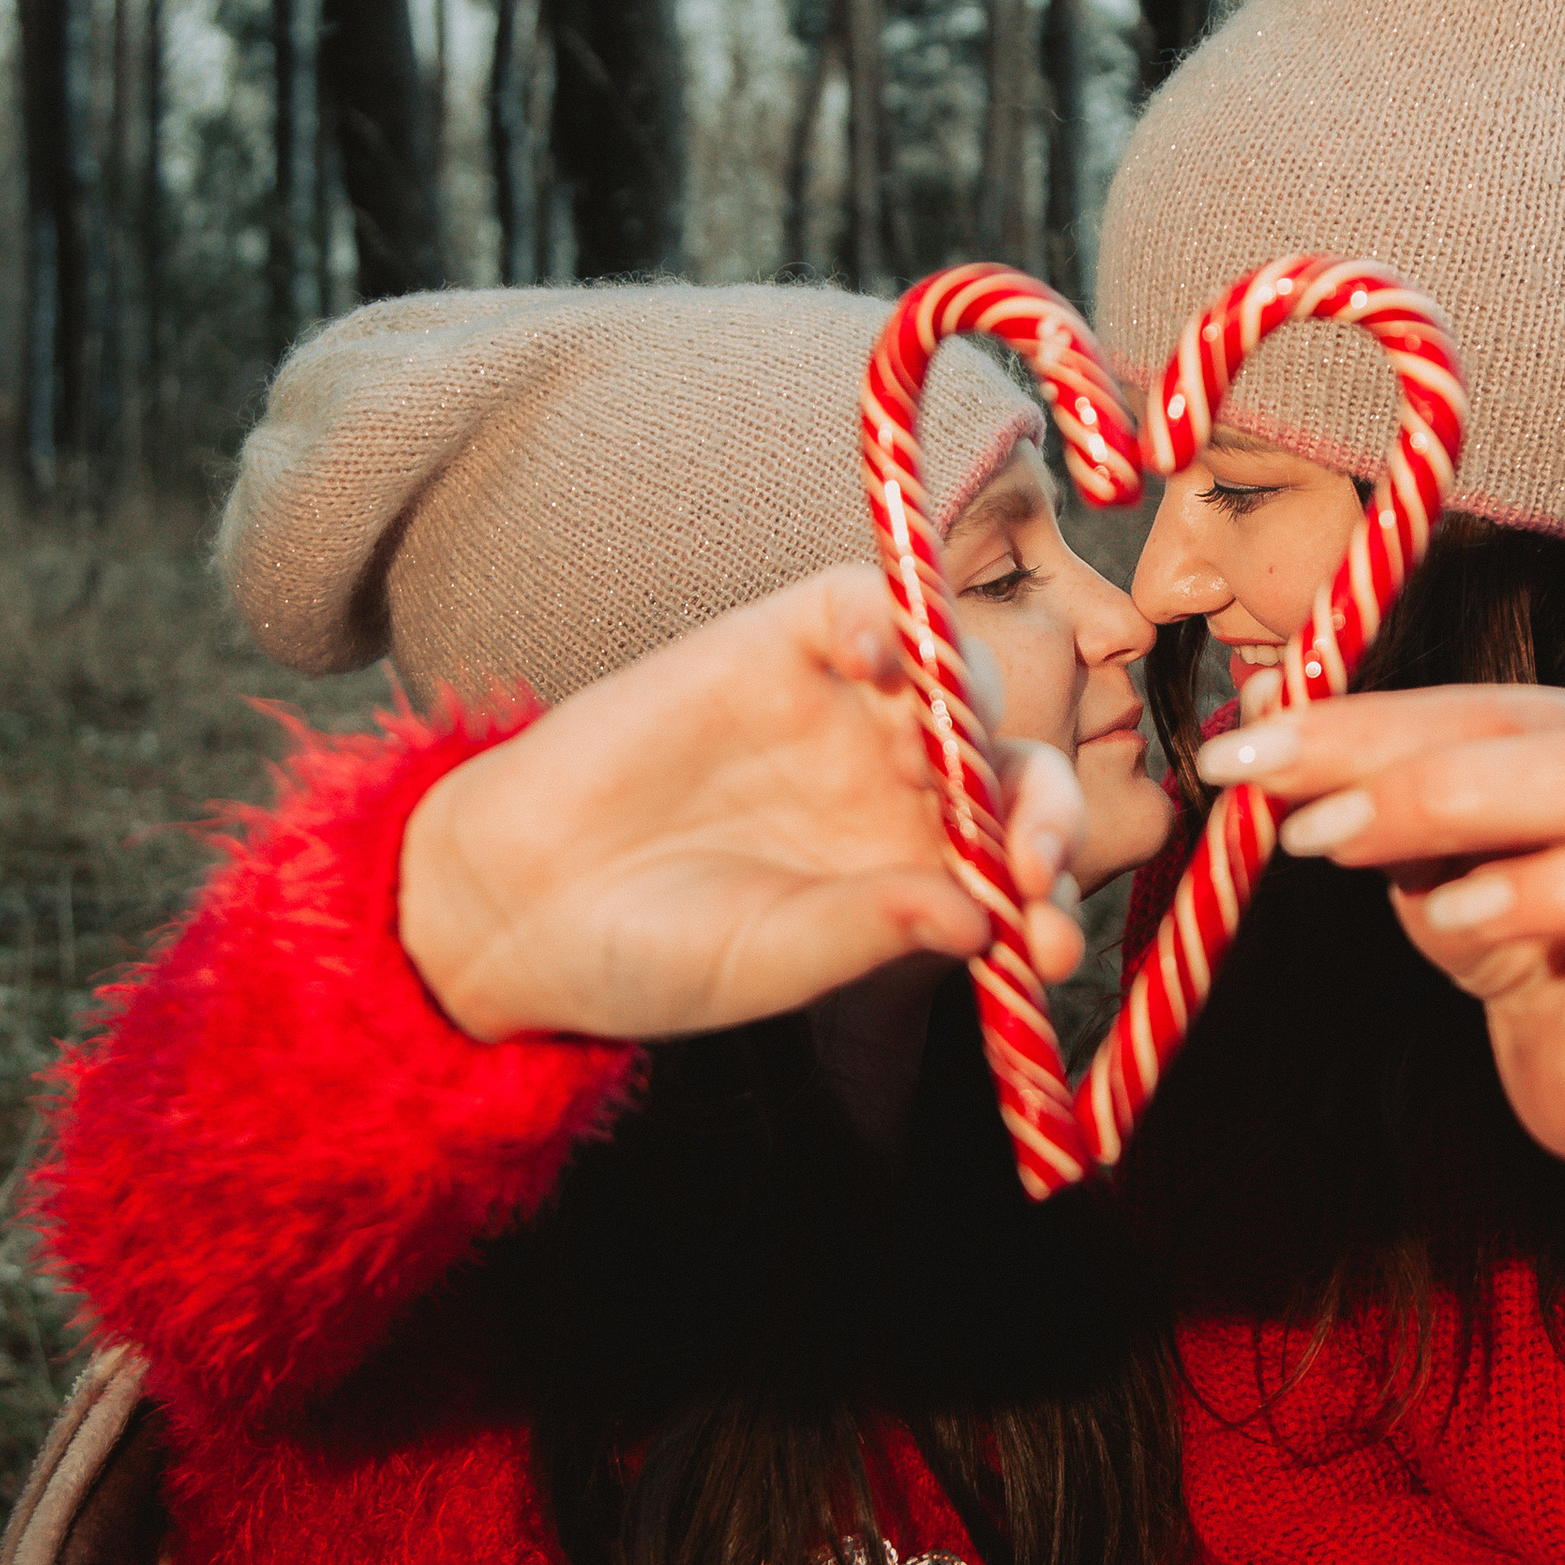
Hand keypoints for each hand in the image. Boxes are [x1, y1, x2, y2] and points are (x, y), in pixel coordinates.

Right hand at [400, 565, 1088, 1042]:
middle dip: (1046, 812)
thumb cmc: (647, 951)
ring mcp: (845, 710)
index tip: (1048, 946)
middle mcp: (899, 788)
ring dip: (974, 711)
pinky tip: (881, 661)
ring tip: (928, 763)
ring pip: (959, 675)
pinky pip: (863, 604)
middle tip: (1031, 858)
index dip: (1049, 895)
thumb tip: (981, 916)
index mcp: (916, 874)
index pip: (1021, 864)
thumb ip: (867, 931)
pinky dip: (891, 616)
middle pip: (1015, 766)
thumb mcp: (766, 960)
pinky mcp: (779, 644)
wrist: (515, 902)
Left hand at [1205, 686, 1564, 1172]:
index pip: (1492, 712)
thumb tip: (1257, 709)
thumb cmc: (1527, 933)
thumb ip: (1364, 780)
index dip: (1366, 730)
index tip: (1244, 762)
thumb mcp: (1436, 852)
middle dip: (1441, 793)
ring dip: (1561, 892)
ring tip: (1448, 921)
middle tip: (1317, 836)